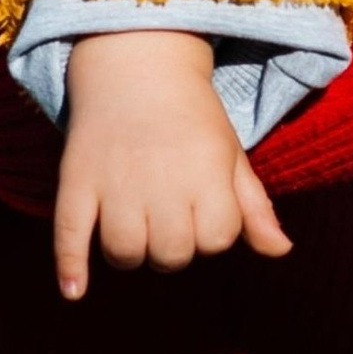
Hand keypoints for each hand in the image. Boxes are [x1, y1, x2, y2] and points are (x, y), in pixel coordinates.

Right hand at [54, 30, 293, 300]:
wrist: (135, 63)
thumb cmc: (191, 117)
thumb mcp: (230, 153)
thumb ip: (254, 206)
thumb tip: (282, 250)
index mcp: (206, 173)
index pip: (216, 240)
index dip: (212, 233)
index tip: (202, 209)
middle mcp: (161, 181)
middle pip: (171, 255)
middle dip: (172, 249)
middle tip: (165, 219)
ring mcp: (115, 183)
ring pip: (125, 253)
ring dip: (130, 254)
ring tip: (133, 231)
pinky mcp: (76, 181)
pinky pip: (69, 234)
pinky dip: (70, 265)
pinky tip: (74, 289)